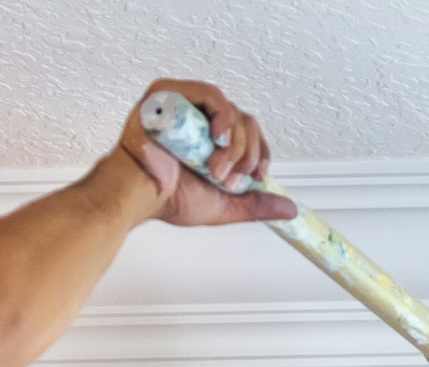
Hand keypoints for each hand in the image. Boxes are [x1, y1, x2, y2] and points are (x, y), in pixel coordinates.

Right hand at [114, 79, 296, 225]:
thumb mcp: (222, 205)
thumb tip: (289, 209)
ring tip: (216, 167)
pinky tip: (217, 138)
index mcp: (210, 141)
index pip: (249, 135)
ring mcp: (185, 105)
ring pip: (232, 111)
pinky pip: (210, 94)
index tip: (256, 177)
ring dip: (235, 143)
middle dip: (247, 154)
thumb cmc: (167, 198)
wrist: (138, 194)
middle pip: (246, 123)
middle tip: (229, 179)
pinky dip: (222, 116)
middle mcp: (199, 121)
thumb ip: (255, 204)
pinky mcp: (170, 94)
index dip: (259, 154)